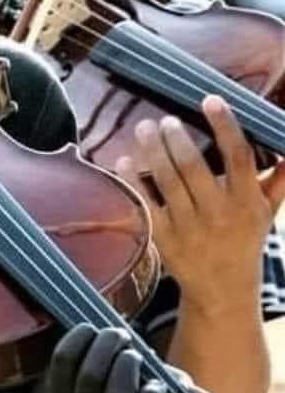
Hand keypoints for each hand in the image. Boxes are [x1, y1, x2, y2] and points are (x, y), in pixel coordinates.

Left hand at [116, 95, 284, 312]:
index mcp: (248, 203)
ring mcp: (189, 228)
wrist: (223, 292)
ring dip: (152, 150)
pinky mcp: (165, 239)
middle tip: (165, 119)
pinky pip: (145, 203)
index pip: (238, 157)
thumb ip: (279, 180)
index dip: (225, 125)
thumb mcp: (266, 213)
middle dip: (176, 138)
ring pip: (167, 181)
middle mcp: (219, 214)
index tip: (210, 100)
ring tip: (144, 128)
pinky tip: (124, 159)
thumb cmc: (244, 241)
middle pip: (193, 167)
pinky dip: (133, 180)